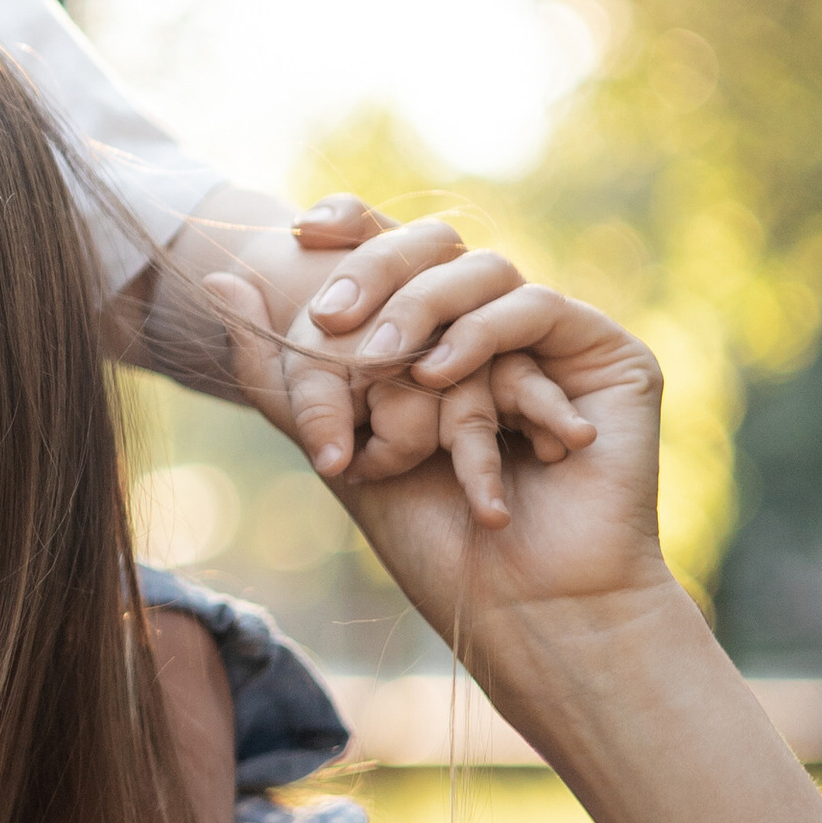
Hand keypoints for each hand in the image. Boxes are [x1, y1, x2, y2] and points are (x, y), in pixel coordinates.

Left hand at [205, 267, 665, 655]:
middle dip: (377, 269)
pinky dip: (483, 337)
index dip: (351, 221)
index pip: (393, 246)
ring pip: (485, 269)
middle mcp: (494, 327)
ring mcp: (552, 339)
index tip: (299, 231)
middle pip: (435, 245)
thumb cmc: (429, 537)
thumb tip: (216, 281)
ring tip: (401, 374)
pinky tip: (446, 380)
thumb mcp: (334, 441)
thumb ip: (281, 369)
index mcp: (437, 336)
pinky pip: (537, 308)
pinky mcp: (605, 354)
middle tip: (336, 321)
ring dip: (428, 311)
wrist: (515, 601)